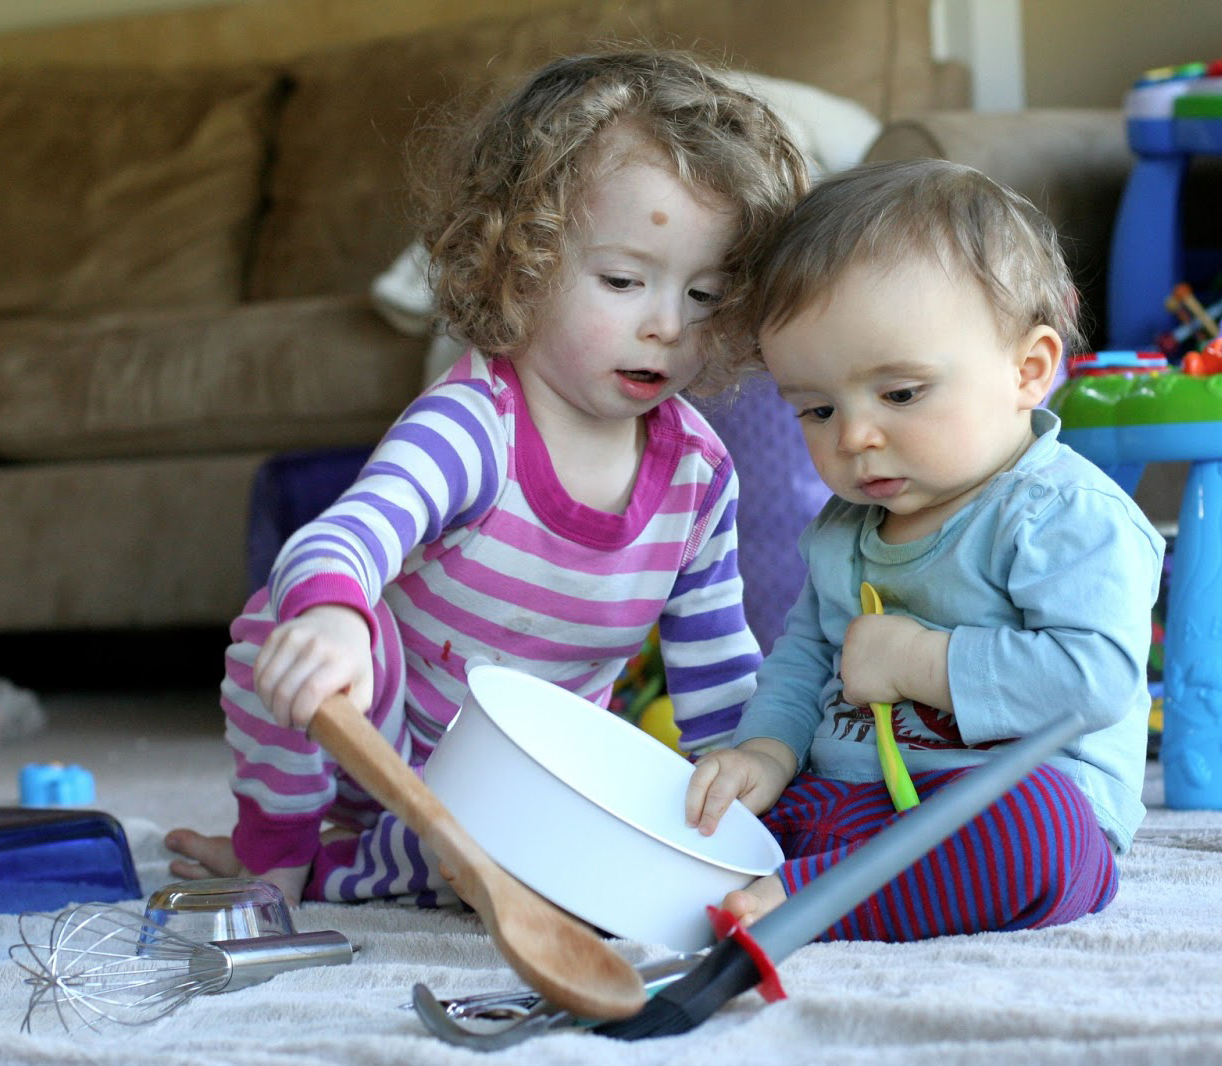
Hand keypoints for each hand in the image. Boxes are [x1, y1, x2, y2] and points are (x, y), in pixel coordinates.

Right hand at [253, 605, 373, 729]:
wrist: (341, 620)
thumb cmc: (352, 661)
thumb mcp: (365, 685)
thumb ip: (352, 710)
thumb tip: (325, 732)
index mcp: (342, 660)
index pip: (312, 692)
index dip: (300, 715)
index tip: (301, 724)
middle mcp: (317, 645)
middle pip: (285, 690)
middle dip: (282, 715)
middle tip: (287, 722)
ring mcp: (295, 636)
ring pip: (266, 681)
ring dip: (268, 703)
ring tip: (278, 710)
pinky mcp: (278, 634)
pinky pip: (259, 668)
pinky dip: (261, 687)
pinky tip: (273, 693)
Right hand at [685, 737, 795, 835]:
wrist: (765, 761)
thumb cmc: (765, 781)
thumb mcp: (762, 798)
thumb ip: (743, 812)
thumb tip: (723, 828)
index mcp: (737, 767)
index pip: (719, 793)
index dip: (710, 814)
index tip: (705, 831)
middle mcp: (719, 759)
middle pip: (698, 782)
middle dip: (693, 806)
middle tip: (692, 827)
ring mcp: (708, 758)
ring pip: (691, 779)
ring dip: (687, 800)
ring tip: (690, 821)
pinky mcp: (702, 763)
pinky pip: (690, 777)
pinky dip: (689, 794)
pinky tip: (690, 809)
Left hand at [840, 613, 951, 710]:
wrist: (916, 660)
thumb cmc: (913, 640)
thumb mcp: (894, 624)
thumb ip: (882, 632)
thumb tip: (886, 640)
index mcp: (857, 625)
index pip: (856, 638)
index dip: (869, 648)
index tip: (883, 654)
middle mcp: (847, 644)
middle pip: (852, 657)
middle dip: (865, 664)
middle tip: (885, 670)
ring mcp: (846, 667)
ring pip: (852, 677)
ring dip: (865, 681)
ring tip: (885, 685)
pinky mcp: (852, 687)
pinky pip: (853, 697)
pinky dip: (864, 699)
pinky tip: (878, 698)